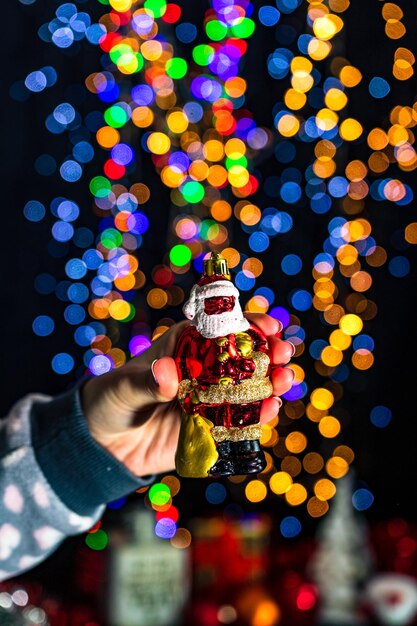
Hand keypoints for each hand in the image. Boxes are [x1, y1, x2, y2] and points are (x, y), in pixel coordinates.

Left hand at [81, 313, 294, 475]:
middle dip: (269, 352)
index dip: (248, 324)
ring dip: (272, 382)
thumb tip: (167, 374)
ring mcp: (211, 401)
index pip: (221, 329)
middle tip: (283, 354)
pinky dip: (259, 415)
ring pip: (250, 388)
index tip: (268, 325)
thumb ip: (146, 382)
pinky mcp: (212, 429)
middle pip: (244, 357)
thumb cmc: (110, 401)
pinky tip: (271, 410)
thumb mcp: (124, 387)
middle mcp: (204, 371)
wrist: (103, 445)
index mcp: (185, 347)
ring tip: (284, 381)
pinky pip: (241, 421)